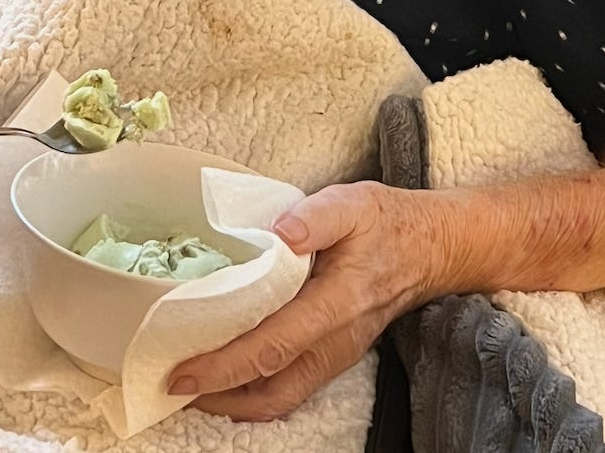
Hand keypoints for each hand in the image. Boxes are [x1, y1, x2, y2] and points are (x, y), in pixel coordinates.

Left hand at [167, 180, 435, 420]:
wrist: (432, 248)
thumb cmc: (389, 223)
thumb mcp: (354, 203)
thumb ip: (316, 216)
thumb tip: (278, 232)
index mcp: (337, 303)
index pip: (273, 345)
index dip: (225, 365)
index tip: (183, 370)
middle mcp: (336, 341)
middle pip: (271, 388)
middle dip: (218, 396)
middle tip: (171, 384)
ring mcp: (337, 355)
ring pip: (280, 398)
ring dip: (233, 401)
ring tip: (193, 386)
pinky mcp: (335, 356)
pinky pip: (291, 389)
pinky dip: (255, 394)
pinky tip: (230, 379)